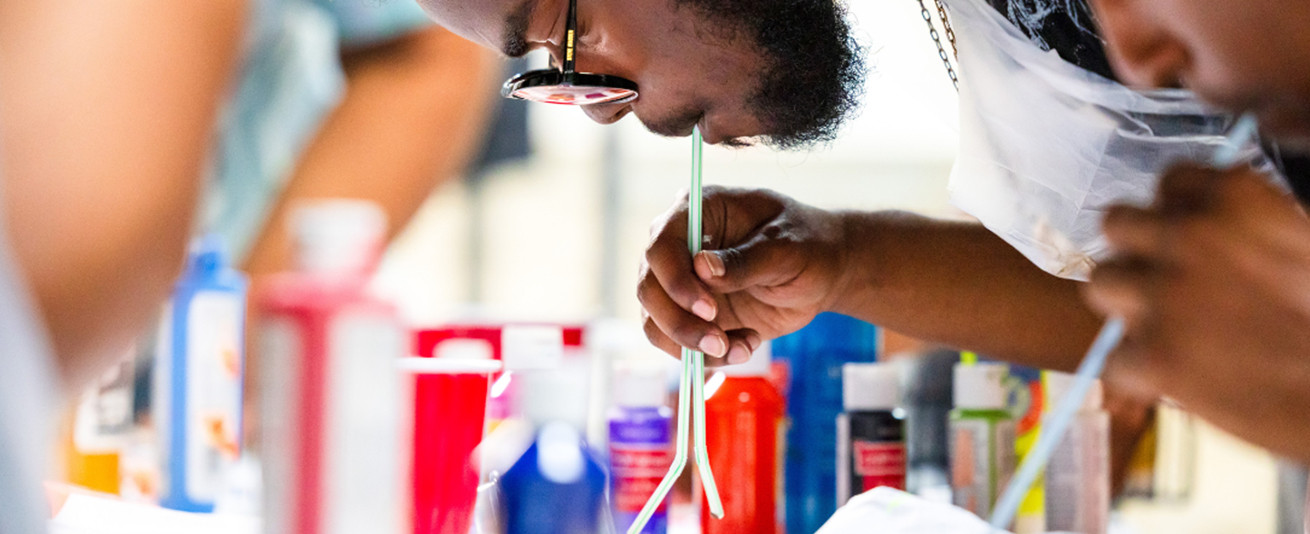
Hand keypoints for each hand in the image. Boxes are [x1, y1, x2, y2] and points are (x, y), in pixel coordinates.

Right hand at [638, 187, 851, 364]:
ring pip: (655, 322)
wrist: (822, 273)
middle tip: (718, 343)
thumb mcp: (787, 249)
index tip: (708, 310)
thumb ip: (746, 260)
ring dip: (690, 346)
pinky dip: (705, 358)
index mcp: (698, 212)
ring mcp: (681, 283)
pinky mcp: (691, 315)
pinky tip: (744, 346)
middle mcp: (679, 247)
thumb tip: (702, 268)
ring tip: (740, 348)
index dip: (676, 281)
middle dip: (679, 323)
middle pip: (649, 289)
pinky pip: (677, 344)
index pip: (661, 245)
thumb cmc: (808, 246)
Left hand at [1085, 163, 1309, 461]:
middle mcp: (1189, 235)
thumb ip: (1247, 227)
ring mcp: (1163, 294)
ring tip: (1163, 329)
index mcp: (1236, 196)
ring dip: (1124, 305)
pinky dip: (1139, 373)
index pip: (1171, 181)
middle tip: (1160, 280)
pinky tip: (1173, 380)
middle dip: (1134, 250)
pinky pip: (1114, 358)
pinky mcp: (1153, 354)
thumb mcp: (1304, 240)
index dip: (1175, 212)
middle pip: (1117, 222)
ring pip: (1101, 282)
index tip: (1187, 237)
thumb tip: (1208, 231)